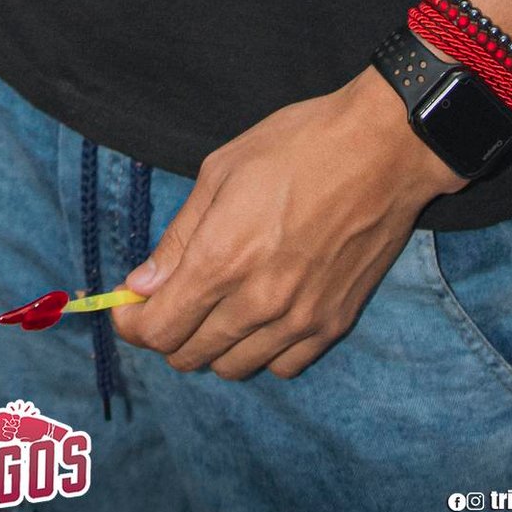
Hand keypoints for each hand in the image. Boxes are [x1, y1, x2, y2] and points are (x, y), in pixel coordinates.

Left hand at [113, 69, 461, 381]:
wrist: (382, 149)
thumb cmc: (297, 145)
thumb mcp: (221, 171)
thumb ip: (178, 238)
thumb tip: (140, 286)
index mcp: (221, 258)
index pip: (158, 329)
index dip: (133, 324)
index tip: (129, 308)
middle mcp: (258, 301)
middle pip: (189, 354)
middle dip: (167, 333)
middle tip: (170, 300)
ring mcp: (299, 319)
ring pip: (233, 367)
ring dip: (212, 344)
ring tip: (218, 304)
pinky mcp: (333, 325)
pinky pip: (282, 367)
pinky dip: (262, 351)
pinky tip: (262, 316)